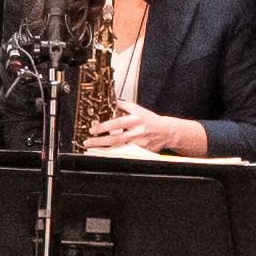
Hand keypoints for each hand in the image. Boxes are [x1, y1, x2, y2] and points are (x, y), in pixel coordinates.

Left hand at [90, 103, 206, 156]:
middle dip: (100, 141)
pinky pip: (127, 153)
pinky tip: (105, 153)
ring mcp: (140, 143)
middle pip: (116, 139)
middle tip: (87, 142)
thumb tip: (107, 102)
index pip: (117, 123)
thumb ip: (122, 106)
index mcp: (136, 119)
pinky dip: (115, 153)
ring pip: (119, 148)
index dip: (104, 127)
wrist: (167, 131)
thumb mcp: (137, 109)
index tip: (93, 129)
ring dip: (104, 149)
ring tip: (92, 148)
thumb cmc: (150, 119)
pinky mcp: (143, 152)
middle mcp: (138, 132)